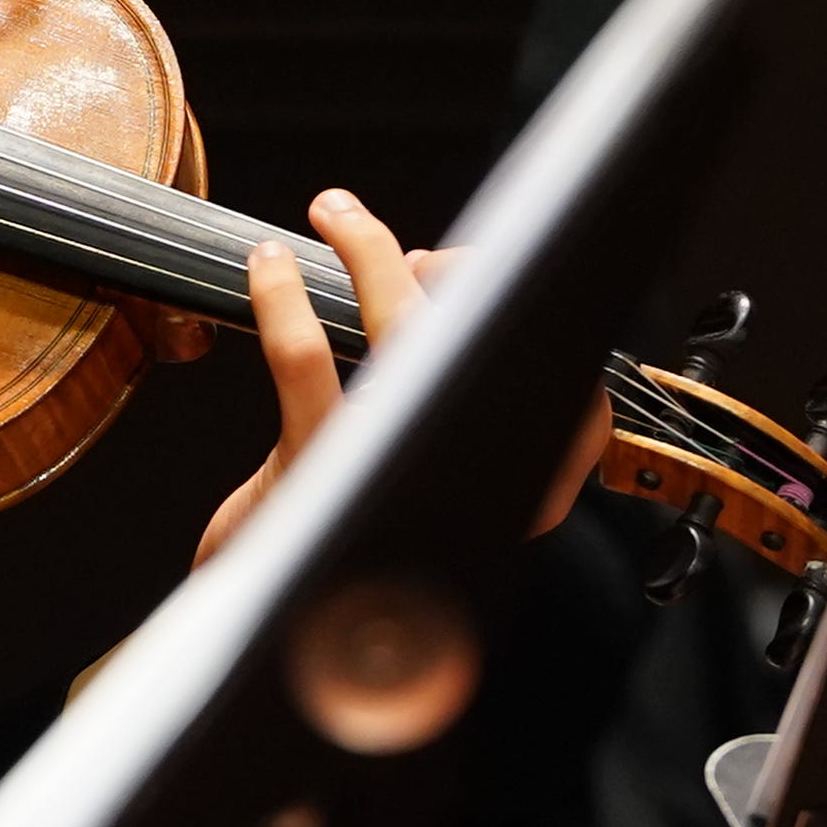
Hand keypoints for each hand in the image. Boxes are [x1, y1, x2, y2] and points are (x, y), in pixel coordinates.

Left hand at [188, 186, 614, 568]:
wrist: (251, 610)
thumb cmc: (331, 518)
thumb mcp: (406, 458)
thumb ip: (438, 378)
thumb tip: (424, 274)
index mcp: (508, 493)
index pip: (574, 399)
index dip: (530, 316)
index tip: (469, 280)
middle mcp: (464, 486)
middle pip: (486, 341)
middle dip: (455, 268)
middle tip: (401, 245)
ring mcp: (390, 478)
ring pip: (405, 334)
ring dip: (368, 255)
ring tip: (336, 215)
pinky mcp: (315, 475)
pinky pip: (308, 363)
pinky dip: (285, 299)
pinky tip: (269, 268)